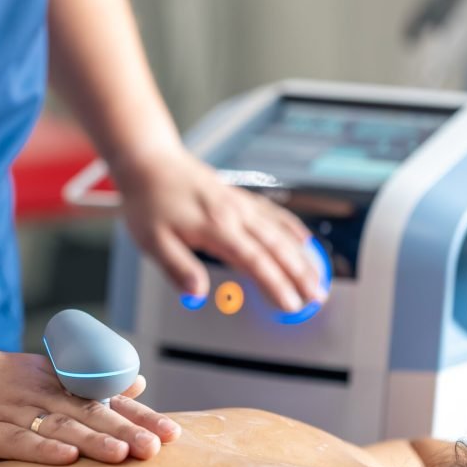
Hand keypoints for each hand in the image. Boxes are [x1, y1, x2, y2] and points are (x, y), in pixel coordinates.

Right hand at [0, 331, 180, 464]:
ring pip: (57, 425)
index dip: (138, 415)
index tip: (171, 432)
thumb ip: (87, 382)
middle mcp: (38, 393)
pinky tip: (65, 457)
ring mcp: (10, 411)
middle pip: (88, 412)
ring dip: (92, 440)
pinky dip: (41, 447)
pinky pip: (15, 440)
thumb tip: (138, 383)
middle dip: (125, 430)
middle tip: (157, 447)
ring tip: (123, 455)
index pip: (104, 398)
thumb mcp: (42, 373)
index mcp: (54, 380)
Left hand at [113, 143, 323, 310]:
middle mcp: (233, 214)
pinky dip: (291, 226)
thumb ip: (178, 268)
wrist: (149, 162)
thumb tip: (198, 294)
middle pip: (276, 247)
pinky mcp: (237, 196)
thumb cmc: (148, 202)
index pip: (254, 261)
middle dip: (300, 274)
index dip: (276, 285)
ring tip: (317, 276)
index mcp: (214, 228)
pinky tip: (303, 239)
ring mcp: (238, 203)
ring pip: (279, 231)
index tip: (292, 305)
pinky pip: (272, 212)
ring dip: (301, 255)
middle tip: (317, 297)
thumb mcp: (153, 241)